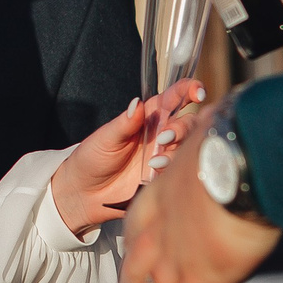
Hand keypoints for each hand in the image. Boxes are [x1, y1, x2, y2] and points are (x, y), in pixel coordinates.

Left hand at [48, 80, 206, 231]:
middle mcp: (161, 133)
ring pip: (188, 146)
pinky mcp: (164, 175)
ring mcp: (164, 154)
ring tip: (154, 162)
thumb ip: (124, 122)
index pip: (173, 97)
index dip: (188, 90)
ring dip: (176, 151)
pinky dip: (172, 169)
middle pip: (188, 123)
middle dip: (183, 127)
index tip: (197, 92)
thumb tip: (136, 103)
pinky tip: (154, 174)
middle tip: (164, 138)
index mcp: (147, 115)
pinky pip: (180, 169)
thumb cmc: (92, 158)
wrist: (85, 192)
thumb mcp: (106, 138)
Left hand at [119, 107, 281, 282]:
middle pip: (137, 272)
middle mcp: (158, 231)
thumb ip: (210, 144)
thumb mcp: (211, 135)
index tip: (133, 265)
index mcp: (159, 195)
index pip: (139, 229)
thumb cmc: (235, 139)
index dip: (135, 252)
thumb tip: (227, 129)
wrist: (241, 156)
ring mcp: (174, 260)